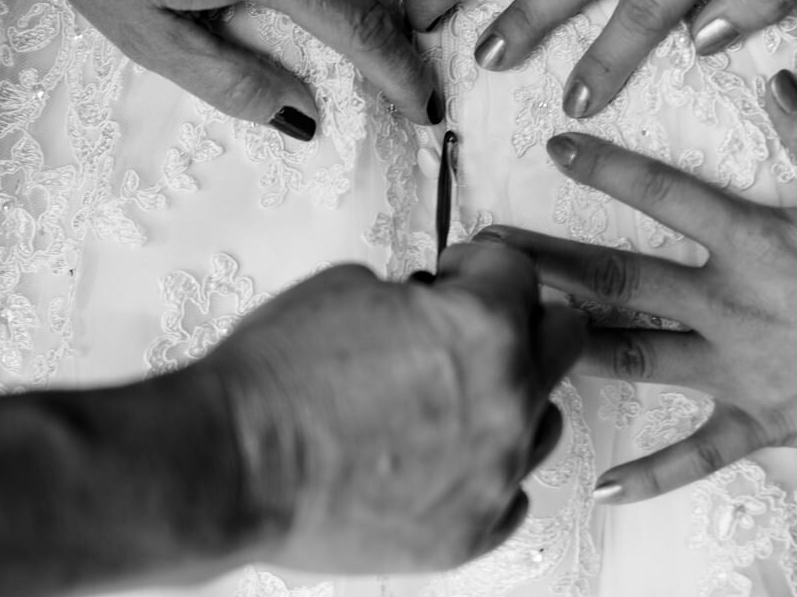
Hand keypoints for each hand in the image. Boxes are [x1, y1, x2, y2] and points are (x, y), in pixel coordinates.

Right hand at [204, 243, 583, 571]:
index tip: (458, 275)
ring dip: (511, 398)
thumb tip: (427, 307)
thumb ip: (415, 298)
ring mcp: (495, 473)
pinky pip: (513, 490)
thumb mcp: (348, 289)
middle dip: (520, 321)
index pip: (519, 274)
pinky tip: (443, 454)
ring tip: (452, 398)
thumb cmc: (278, 380)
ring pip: (546, 420)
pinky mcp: (472, 530)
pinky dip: (487, 468)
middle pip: (561, 340)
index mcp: (481, 329)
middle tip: (474, 325)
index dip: (479, 266)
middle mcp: (506, 400)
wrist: (235, 463)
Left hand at [479, 69, 796, 502]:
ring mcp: (742, 369)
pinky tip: (604, 486)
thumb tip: (776, 83)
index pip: (664, 195)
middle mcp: (732, 305)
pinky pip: (698, 453)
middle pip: (621, 279)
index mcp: (758, 243)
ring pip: (636, 357)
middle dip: (549, 265)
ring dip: (570, 348)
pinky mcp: (765, 421)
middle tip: (486, 256)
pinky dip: (653, 472)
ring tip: (509, 343)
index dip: (605, 166)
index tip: (554, 146)